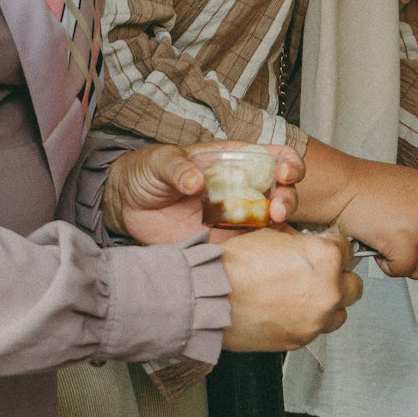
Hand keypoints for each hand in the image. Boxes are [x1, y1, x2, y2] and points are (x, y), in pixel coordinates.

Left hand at [104, 142, 303, 244]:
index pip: (274, 158)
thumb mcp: (160, 161)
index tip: (284, 173)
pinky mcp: (224, 243)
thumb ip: (178, 168)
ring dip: (280, 226)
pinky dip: (265, 254)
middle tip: (277, 209)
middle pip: (283, 192)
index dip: (288, 164)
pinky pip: (252, 250)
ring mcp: (236, 217)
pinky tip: (268, 258)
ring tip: (270, 227)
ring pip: (273, 223)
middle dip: (289, 199)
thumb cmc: (149, 172)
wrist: (128, 204)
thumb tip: (195, 181)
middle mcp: (242, 188)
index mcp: (234, 161)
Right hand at [221, 227, 362, 351]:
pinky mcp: (302, 340)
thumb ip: (299, 241)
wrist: (210, 298)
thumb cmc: (236, 266)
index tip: (325, 250)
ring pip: (340, 312)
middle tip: (320, 275)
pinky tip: (289, 311)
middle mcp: (329, 289)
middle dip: (338, 278)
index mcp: (326, 257)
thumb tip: (305, 244)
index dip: (332, 247)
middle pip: (353, 284)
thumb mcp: (273, 236)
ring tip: (305, 297)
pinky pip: (317, 330)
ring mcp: (317, 319)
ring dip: (328, 304)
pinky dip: (308, 321)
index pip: (347, 248)